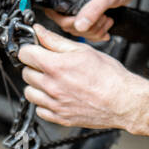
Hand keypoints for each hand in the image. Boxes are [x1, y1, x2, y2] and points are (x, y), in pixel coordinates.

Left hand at [17, 25, 142, 130]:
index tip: (35, 49)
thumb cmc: (109, 76)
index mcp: (56, 66)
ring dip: (36, 85)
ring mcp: (55, 104)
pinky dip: (44, 103)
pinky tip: (56, 96)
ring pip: (29, 92)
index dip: (30, 48)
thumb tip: (39, 31)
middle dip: (34, 66)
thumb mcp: (82, 50)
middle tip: (48, 64)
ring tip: (51, 81)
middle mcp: (52, 86)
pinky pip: (39, 110)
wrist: (123, 101)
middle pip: (25, 72)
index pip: (25, 54)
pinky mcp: (60, 117)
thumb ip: (56, 41)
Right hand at [44, 0, 146, 39]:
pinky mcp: (86, 10)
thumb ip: (93, 10)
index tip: (85, 23)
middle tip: (102, 19)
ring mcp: (78, 3)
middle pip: (66, 22)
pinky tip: (106, 25)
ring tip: (106, 20)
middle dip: (86, 27)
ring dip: (93, 29)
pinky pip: (84, 28)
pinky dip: (96, 31)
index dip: (69, 21)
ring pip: (76, 28)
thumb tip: (79, 25)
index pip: (56, 9)